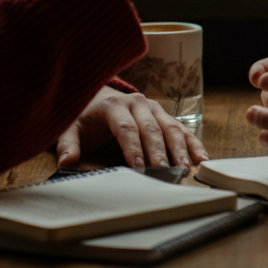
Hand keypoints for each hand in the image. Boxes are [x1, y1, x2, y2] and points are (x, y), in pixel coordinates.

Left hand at [56, 85, 207, 169]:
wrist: (97, 95)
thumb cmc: (85, 116)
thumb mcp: (70, 127)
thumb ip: (68, 145)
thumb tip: (66, 162)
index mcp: (114, 106)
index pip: (126, 128)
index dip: (133, 148)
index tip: (139, 167)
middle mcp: (137, 103)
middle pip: (152, 129)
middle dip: (160, 152)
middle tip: (168, 172)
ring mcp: (153, 108)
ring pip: (170, 128)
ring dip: (181, 149)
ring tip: (187, 168)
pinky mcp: (164, 115)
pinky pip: (181, 129)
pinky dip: (192, 143)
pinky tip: (201, 158)